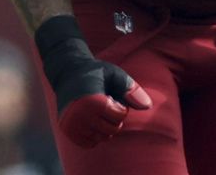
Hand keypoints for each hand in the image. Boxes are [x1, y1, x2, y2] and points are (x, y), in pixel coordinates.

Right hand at [35, 15, 151, 147]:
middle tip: (105, 103)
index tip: (111, 95)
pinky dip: (94, 134)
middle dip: (113, 118)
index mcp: (92, 101)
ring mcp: (71, 125)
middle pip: (111, 129)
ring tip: (97, 110)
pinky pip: (90, 143)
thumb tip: (148, 106)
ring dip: (104, 126)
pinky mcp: (67, 131)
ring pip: (101, 138)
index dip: (120, 106)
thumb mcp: (114, 74)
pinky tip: (90, 119)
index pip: (119, 117)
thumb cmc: (95, 73)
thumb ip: (131, 89)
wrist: (67, 73)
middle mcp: (79, 116)